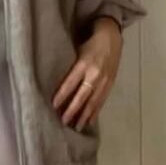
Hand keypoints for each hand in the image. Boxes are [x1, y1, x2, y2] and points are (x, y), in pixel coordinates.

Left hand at [51, 16, 122, 130]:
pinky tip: (89, 121)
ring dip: (84, 115)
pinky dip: (95, 112)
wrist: (112, 37)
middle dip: (73, 110)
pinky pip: (102, 101)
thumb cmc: (89, 43)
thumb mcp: (77, 51)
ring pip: (93, 101)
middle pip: (82, 95)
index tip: (54, 106)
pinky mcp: (110, 84)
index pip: (71, 82)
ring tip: (77, 127)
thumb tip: (55, 83)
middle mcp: (95, 74)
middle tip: (64, 121)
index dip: (62, 95)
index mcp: (84, 63)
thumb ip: (70, 66)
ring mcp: (104, 80)